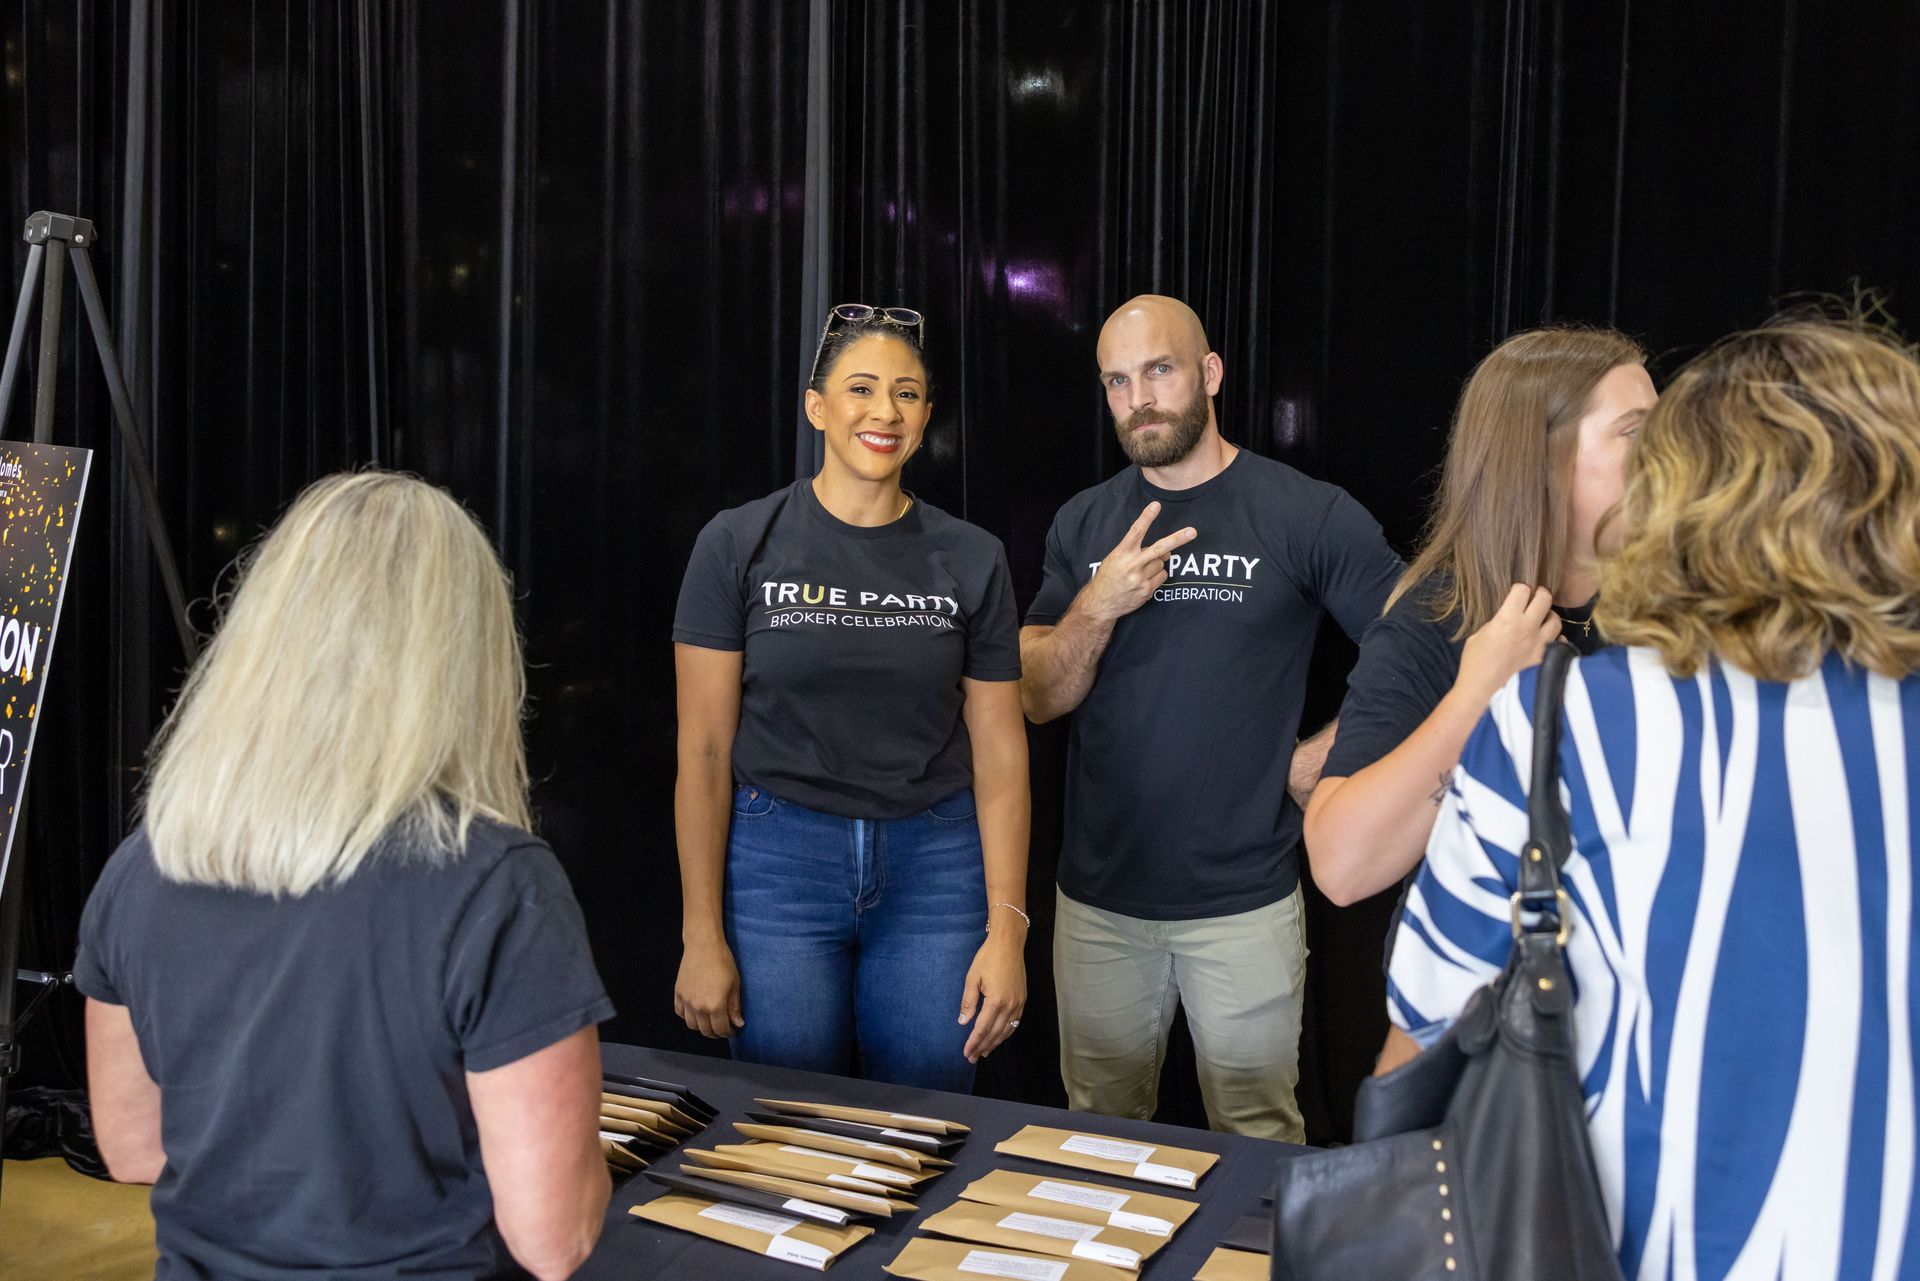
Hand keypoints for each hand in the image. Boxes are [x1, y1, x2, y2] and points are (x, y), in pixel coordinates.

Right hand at [673, 938, 743, 1038]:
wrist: (703, 946)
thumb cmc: (723, 962)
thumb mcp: (735, 984)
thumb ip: (735, 1006)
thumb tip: (738, 1024)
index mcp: (715, 1005)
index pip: (721, 1029)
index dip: (728, 1033)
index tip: (732, 1030)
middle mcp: (699, 1007)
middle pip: (706, 1031)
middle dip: (716, 1032)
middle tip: (722, 1027)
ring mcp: (686, 1001)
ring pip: (691, 1025)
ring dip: (701, 1027)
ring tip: (709, 1021)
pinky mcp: (678, 994)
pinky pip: (680, 1013)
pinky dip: (688, 1016)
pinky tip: (696, 1012)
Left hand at [958, 932, 1026, 1062]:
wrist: (1009, 943)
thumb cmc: (988, 958)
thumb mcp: (972, 978)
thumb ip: (968, 1002)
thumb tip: (963, 1022)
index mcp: (996, 1001)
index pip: (982, 1028)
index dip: (973, 1042)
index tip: (966, 1053)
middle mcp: (1010, 1005)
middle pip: (995, 1033)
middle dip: (983, 1046)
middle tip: (972, 1058)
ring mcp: (1018, 1003)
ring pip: (1007, 1030)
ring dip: (995, 1043)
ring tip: (984, 1052)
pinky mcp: (1023, 999)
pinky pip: (1015, 1022)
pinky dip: (1007, 1033)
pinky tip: (1000, 1037)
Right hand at [1076, 502, 1197, 623]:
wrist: (1100, 604)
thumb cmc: (1108, 578)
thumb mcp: (1114, 559)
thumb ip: (1136, 552)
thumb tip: (1165, 553)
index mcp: (1121, 553)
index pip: (1136, 531)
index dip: (1147, 517)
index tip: (1156, 505)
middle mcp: (1132, 564)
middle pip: (1159, 548)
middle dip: (1177, 539)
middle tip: (1192, 532)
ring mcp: (1140, 578)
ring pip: (1161, 564)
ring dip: (1156, 564)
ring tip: (1141, 571)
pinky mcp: (1146, 590)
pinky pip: (1162, 577)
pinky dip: (1157, 577)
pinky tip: (1143, 581)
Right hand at [1456, 584, 1560, 702]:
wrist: (1482, 691)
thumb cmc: (1474, 664)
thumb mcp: (1479, 636)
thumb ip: (1496, 623)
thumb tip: (1507, 619)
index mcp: (1508, 619)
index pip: (1522, 590)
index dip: (1519, 589)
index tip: (1516, 594)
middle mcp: (1528, 628)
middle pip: (1545, 598)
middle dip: (1540, 595)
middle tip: (1535, 599)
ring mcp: (1540, 645)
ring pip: (1556, 620)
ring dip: (1549, 617)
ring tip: (1541, 621)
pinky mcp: (1545, 659)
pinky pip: (1560, 643)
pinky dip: (1556, 640)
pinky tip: (1547, 642)